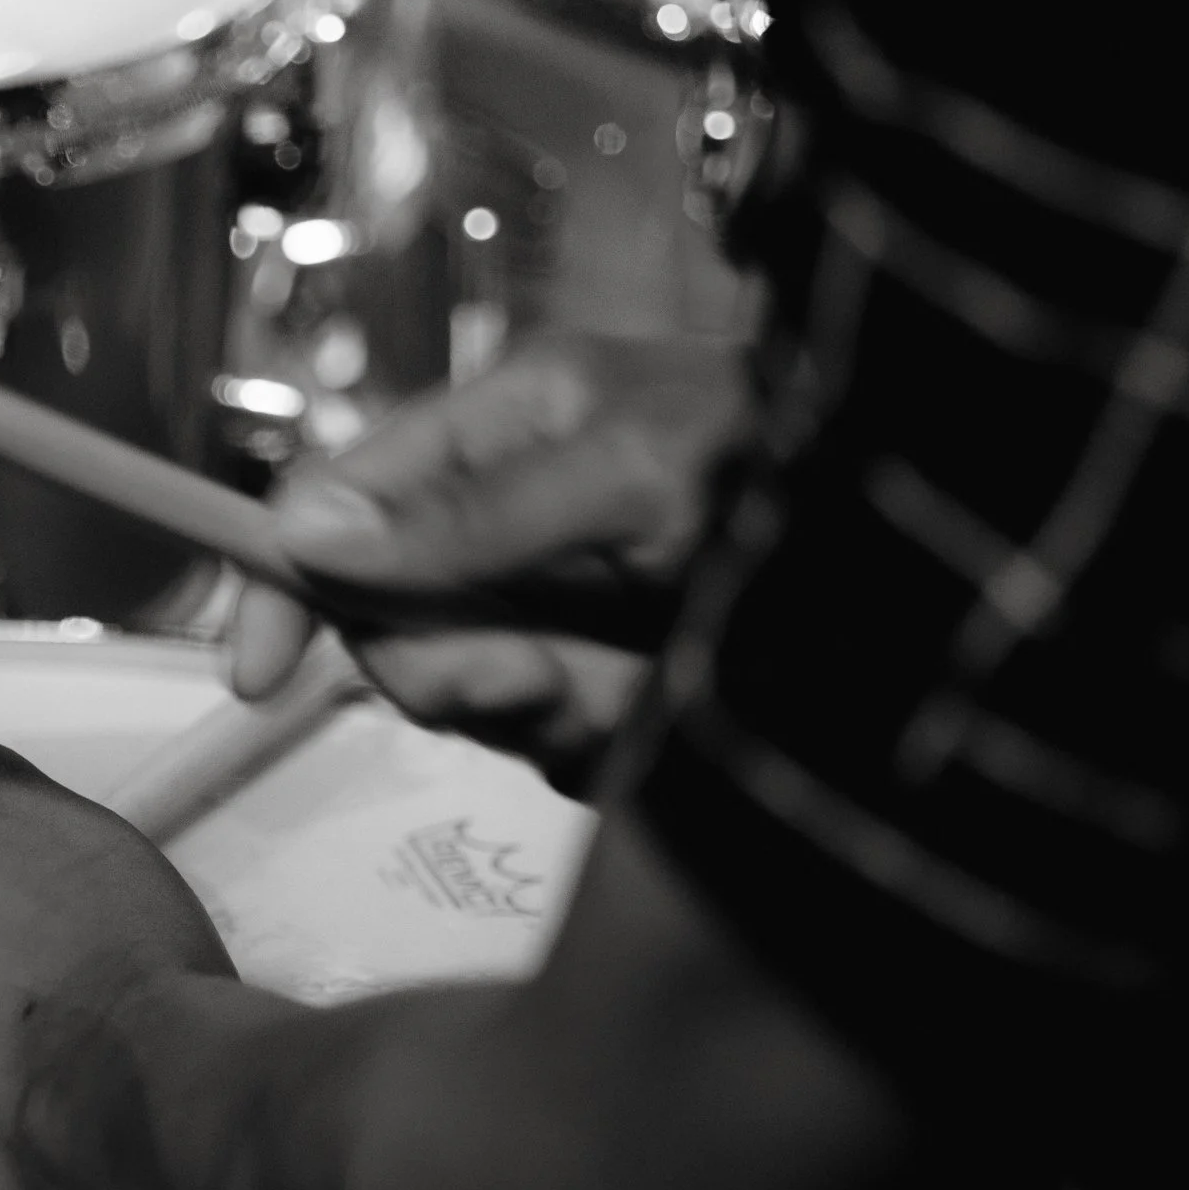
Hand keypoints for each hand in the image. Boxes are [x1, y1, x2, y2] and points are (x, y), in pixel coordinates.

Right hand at [230, 331, 749, 778]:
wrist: (930, 534)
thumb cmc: (783, 462)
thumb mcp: (616, 473)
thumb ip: (464, 516)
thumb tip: (308, 536)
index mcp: (501, 437)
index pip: (342, 510)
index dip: (285, 588)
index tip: (257, 676)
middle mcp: (519, 532)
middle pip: (402, 635)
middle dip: (463, 670)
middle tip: (546, 670)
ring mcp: (567, 618)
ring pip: (484, 706)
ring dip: (554, 705)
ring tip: (647, 674)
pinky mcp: (617, 697)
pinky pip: (558, 752)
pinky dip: (611, 742)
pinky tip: (675, 703)